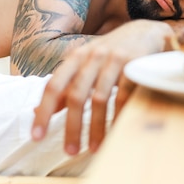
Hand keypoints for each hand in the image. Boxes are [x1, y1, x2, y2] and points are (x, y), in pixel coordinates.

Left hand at [31, 20, 172, 154]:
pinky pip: (124, 95)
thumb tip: (38, 110)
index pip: (54, 86)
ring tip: (94, 148)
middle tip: (70, 151)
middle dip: (72, 127)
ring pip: (100, 99)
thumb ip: (65, 87)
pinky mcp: (135, 64)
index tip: (37, 137)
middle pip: (77, 96)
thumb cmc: (110, 54)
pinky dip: (119, 116)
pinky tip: (116, 132)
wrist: (146, 32)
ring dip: (96, 128)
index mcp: (76, 57)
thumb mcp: (85, 65)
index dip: (44, 112)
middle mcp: (93, 56)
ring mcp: (114, 59)